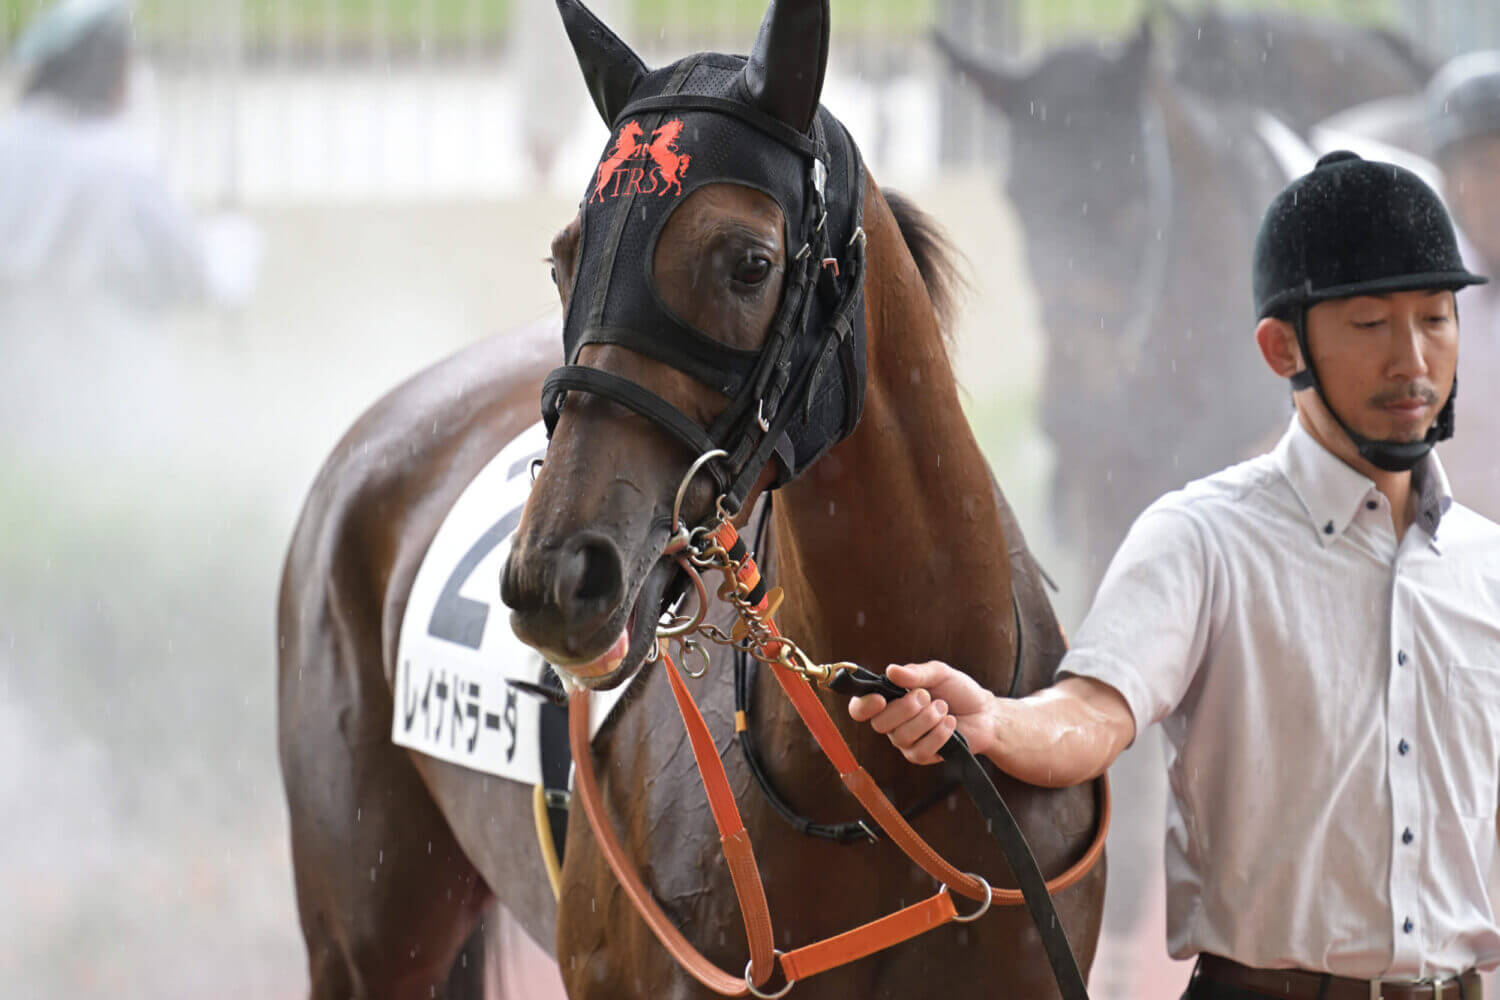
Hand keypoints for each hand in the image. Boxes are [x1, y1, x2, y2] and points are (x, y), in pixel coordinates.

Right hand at [846, 660, 993, 764]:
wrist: (984, 712)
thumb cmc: (958, 690)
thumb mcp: (938, 673)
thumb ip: (915, 673)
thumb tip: (891, 671)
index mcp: (889, 700)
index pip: (860, 708)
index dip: (863, 705)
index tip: (881, 699)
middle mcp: (892, 723)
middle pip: (880, 724)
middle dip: (906, 708)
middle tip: (927, 696)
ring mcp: (906, 742)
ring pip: (901, 737)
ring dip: (926, 719)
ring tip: (944, 707)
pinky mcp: (922, 756)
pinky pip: (920, 751)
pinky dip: (938, 735)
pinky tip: (950, 724)